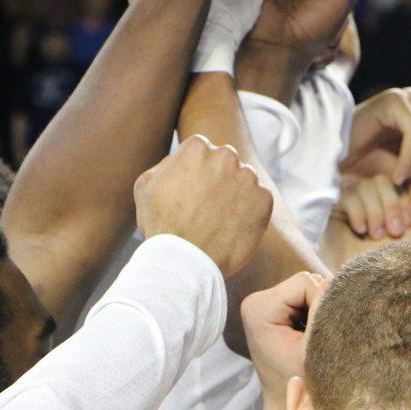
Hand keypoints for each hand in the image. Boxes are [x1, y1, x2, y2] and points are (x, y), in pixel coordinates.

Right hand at [133, 135, 272, 276]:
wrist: (184, 261)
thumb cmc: (161, 225)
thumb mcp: (146, 185)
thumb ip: (166, 164)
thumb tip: (180, 159)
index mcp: (197, 148)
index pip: (202, 149)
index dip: (195, 170)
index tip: (191, 190)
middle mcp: (226, 156)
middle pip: (226, 161)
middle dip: (218, 177)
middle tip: (207, 206)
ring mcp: (248, 178)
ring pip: (244, 180)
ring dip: (236, 193)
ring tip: (219, 220)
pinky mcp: (264, 200)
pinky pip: (260, 200)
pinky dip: (251, 212)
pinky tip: (234, 227)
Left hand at [241, 271, 327, 409]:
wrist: (287, 406)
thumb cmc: (300, 384)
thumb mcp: (313, 348)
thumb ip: (323, 313)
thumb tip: (337, 283)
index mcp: (259, 308)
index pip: (305, 282)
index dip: (325, 301)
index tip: (330, 330)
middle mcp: (257, 300)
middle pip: (306, 282)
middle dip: (322, 304)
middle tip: (326, 334)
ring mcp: (264, 303)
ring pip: (309, 289)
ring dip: (321, 308)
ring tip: (320, 336)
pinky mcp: (275, 309)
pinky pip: (306, 298)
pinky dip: (316, 313)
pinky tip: (314, 334)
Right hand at [321, 180, 410, 268]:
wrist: (369, 286)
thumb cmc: (397, 263)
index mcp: (395, 203)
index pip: (400, 181)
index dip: (405, 199)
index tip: (407, 225)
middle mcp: (374, 201)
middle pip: (382, 180)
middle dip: (391, 205)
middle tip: (393, 232)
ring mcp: (354, 204)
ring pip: (365, 185)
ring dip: (375, 211)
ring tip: (376, 236)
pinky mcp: (336, 210)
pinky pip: (347, 195)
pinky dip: (358, 212)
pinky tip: (360, 231)